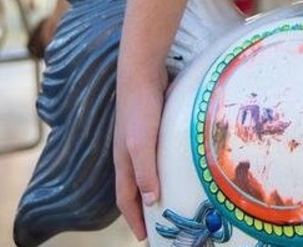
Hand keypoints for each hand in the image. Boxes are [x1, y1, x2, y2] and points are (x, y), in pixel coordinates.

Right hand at [114, 63, 167, 240]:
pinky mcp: (152, 127)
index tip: (146, 237)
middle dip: (144, 209)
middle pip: (135, 189)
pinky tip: (178, 164)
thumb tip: (151, 200)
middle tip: (160, 224)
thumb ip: (145, 171)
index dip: (135, 220)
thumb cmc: (140, 108)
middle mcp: (129, 154)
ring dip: (155, 187)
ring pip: (146, 171)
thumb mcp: (141, 143)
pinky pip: (157, 154)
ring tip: (170, 198)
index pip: (127, 200)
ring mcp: (140, 140)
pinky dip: (164, 166)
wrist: (142, 72)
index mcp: (124, 163)